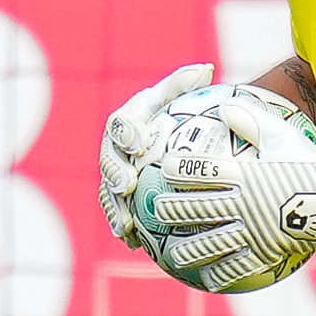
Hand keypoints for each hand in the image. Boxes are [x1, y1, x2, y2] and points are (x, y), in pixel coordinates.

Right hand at [96, 62, 211, 247]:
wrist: (184, 137)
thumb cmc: (187, 113)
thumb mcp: (188, 96)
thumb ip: (190, 83)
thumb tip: (206, 71)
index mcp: (129, 120)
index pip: (122, 123)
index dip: (126, 133)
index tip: (138, 142)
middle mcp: (118, 147)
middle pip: (109, 159)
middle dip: (114, 172)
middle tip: (127, 184)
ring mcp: (118, 172)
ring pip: (109, 191)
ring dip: (114, 208)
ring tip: (125, 225)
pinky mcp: (123, 197)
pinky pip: (119, 212)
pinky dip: (124, 226)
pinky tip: (134, 244)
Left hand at [152, 99, 315, 286]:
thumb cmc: (310, 165)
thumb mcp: (283, 136)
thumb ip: (251, 120)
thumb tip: (224, 105)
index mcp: (245, 173)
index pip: (203, 170)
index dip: (180, 169)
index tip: (163, 167)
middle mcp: (243, 204)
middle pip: (197, 208)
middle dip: (171, 209)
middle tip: (155, 210)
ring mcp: (252, 232)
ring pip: (209, 242)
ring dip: (185, 248)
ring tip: (169, 252)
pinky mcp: (264, 253)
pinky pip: (236, 267)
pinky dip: (218, 273)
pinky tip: (206, 279)